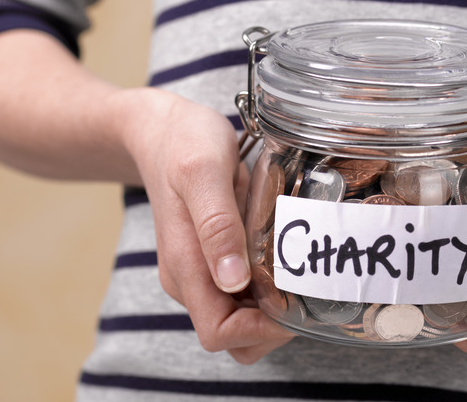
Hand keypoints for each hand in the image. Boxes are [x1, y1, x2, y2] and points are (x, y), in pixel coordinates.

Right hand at [112, 88, 294, 363]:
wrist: (161, 129)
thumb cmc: (183, 144)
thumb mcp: (203, 172)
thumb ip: (217, 225)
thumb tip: (232, 280)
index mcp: (186, 266)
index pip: (219, 333)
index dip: (259, 331)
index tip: (292, 302)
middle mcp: (190, 278)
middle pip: (233, 336)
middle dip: (272, 327)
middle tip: (305, 288)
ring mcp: (200, 270)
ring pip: (240, 319)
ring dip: (273, 309)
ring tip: (300, 271)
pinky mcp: (212, 259)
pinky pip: (242, 294)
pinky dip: (268, 290)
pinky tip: (287, 259)